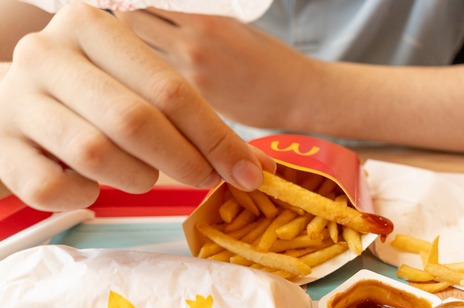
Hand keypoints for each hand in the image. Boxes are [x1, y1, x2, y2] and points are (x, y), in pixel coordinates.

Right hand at [0, 4, 274, 210]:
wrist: (7, 102)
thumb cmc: (91, 94)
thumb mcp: (139, 85)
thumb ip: (194, 119)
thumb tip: (256, 168)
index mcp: (90, 27)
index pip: (170, 89)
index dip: (215, 138)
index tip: (248, 172)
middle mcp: (47, 55)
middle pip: (134, 120)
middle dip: (184, 160)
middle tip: (206, 179)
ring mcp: (16, 101)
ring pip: (96, 154)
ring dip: (136, 177)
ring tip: (143, 173)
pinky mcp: (0, 148)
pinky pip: (55, 188)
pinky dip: (85, 195)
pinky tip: (93, 184)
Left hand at [115, 9, 312, 128]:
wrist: (298, 93)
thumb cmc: (267, 57)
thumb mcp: (231, 23)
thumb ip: (192, 17)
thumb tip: (154, 13)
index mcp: (205, 13)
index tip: (124, 1)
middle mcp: (194, 38)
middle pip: (129, 19)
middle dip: (121, 19)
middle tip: (124, 26)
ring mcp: (191, 71)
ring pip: (137, 54)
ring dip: (129, 51)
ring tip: (135, 55)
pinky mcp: (193, 99)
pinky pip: (156, 82)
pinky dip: (147, 78)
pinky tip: (152, 82)